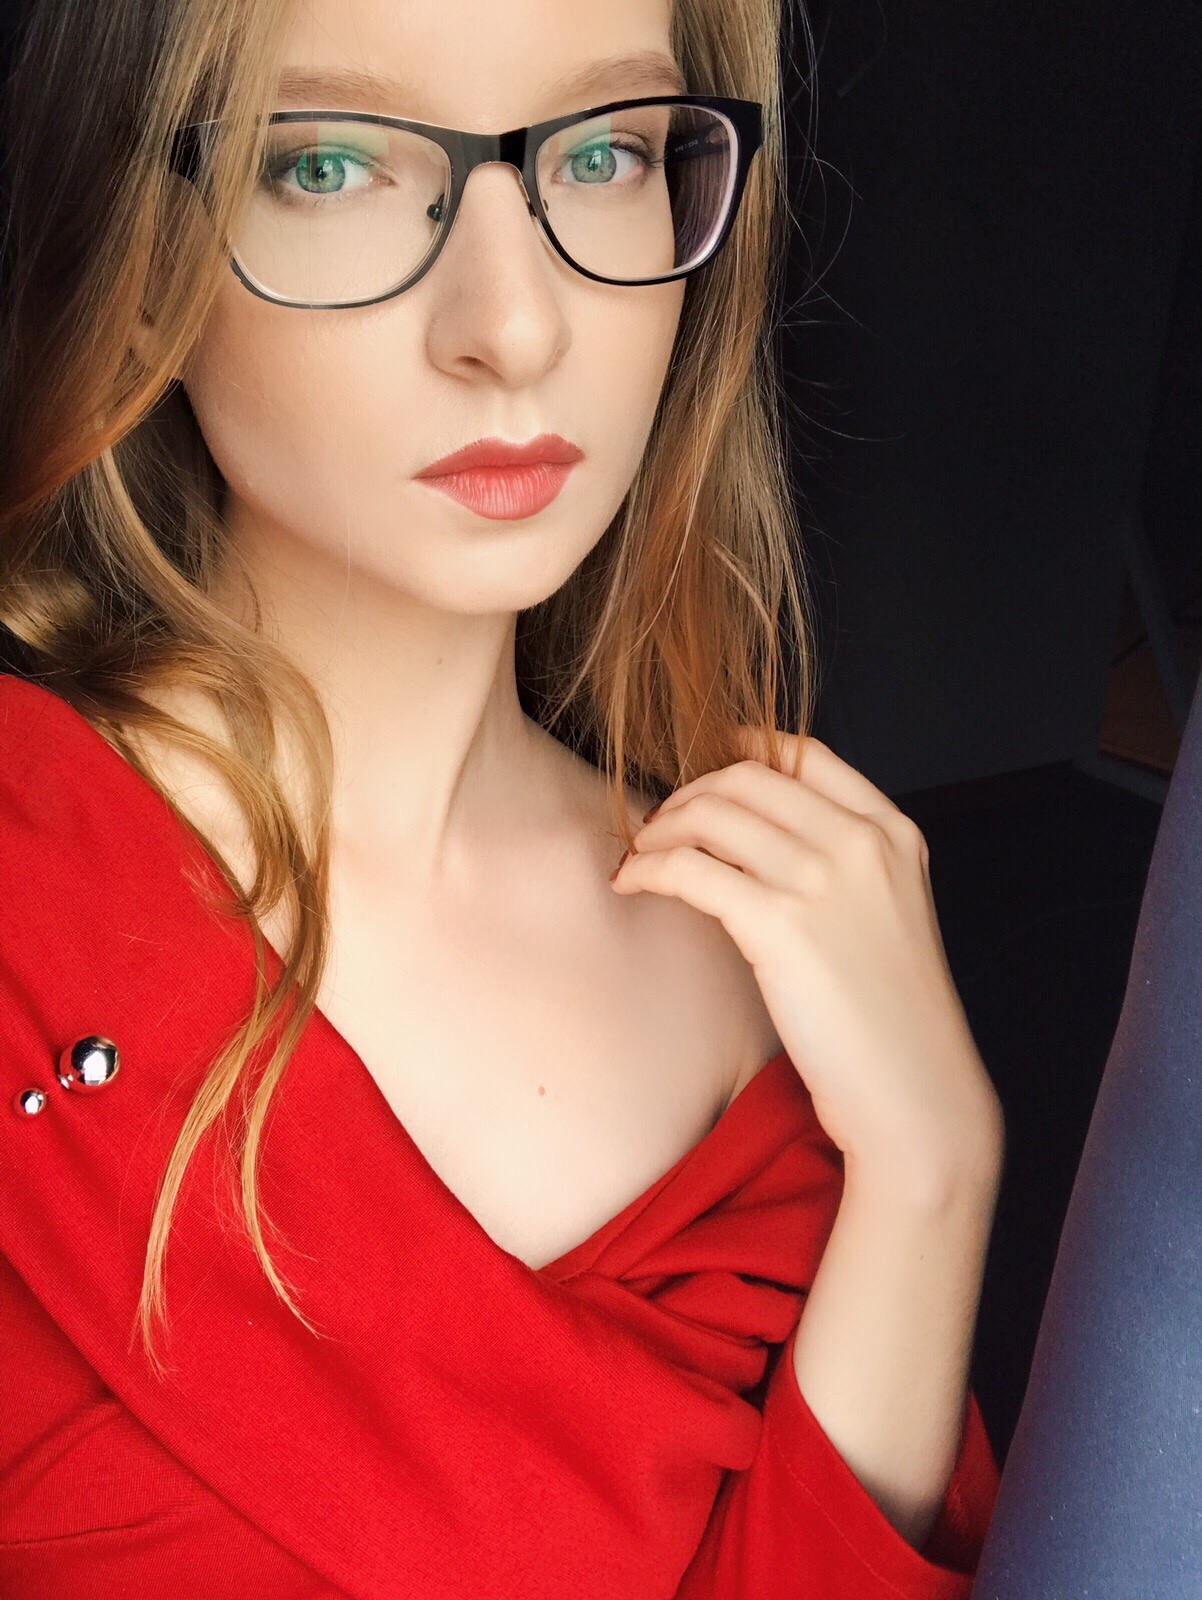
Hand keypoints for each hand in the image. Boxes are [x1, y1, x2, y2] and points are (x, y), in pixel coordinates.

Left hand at [611, 726, 1002, 1188]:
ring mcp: (822, 879)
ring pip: (710, 815)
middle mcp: (861, 842)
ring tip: (639, 857)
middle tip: (659, 826)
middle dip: (689, 793)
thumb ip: (844, 865)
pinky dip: (649, 869)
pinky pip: (689, 870)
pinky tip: (632, 885)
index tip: (704, 768)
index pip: (805, 752)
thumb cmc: (892, 1020)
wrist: (916, 1094)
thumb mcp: (887, 915)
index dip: (742, 748)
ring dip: (660, 830)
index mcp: (893, 832)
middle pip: (746, 778)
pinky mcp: (780, 925)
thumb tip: (756, 836)